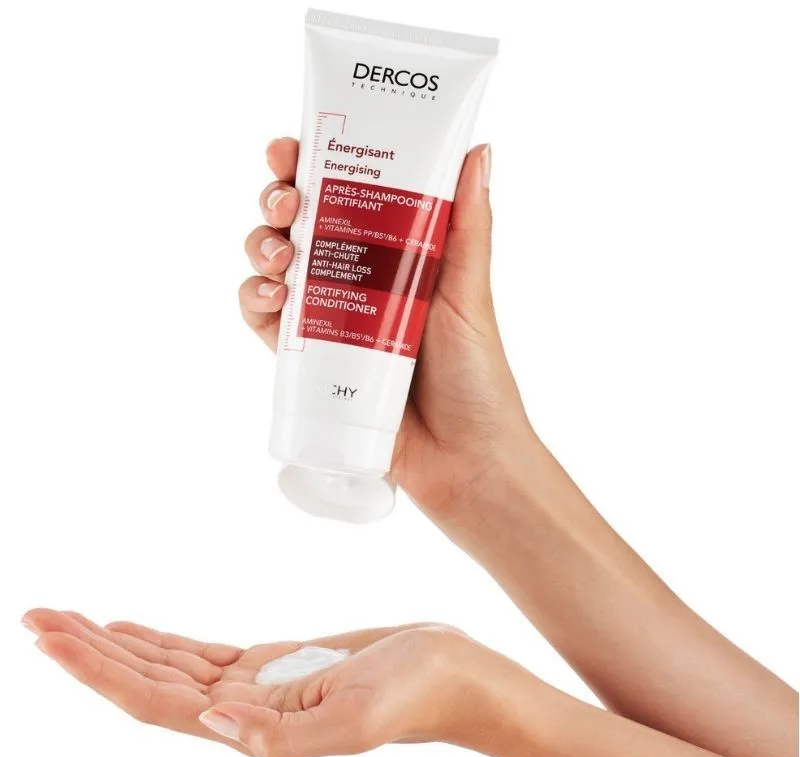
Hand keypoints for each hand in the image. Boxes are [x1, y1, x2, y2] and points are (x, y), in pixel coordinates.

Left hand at [23, 609, 484, 756]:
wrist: (448, 671)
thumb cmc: (416, 693)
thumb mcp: (359, 719)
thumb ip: (285, 736)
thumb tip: (213, 724)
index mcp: (253, 729)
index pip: (154, 702)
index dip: (99, 672)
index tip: (53, 638)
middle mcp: (241, 712)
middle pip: (146, 682)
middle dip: (88, 652)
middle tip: (36, 618)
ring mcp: (255, 688)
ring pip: (167, 666)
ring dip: (114, 644)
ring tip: (65, 620)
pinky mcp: (273, 664)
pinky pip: (200, 653)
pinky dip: (158, 640)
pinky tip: (131, 631)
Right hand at [241, 138, 534, 521]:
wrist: (463, 459)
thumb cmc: (477, 376)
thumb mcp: (470, 294)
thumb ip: (470, 227)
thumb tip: (479, 149)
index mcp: (393, 254)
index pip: (343, 195)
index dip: (309, 165)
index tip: (290, 147)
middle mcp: (356, 280)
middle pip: (298, 225)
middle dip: (276, 202)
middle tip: (283, 203)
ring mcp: (330, 321)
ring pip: (274, 269)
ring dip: (260, 248)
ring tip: (279, 256)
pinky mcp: (310, 364)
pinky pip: (268, 325)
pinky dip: (256, 304)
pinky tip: (271, 298)